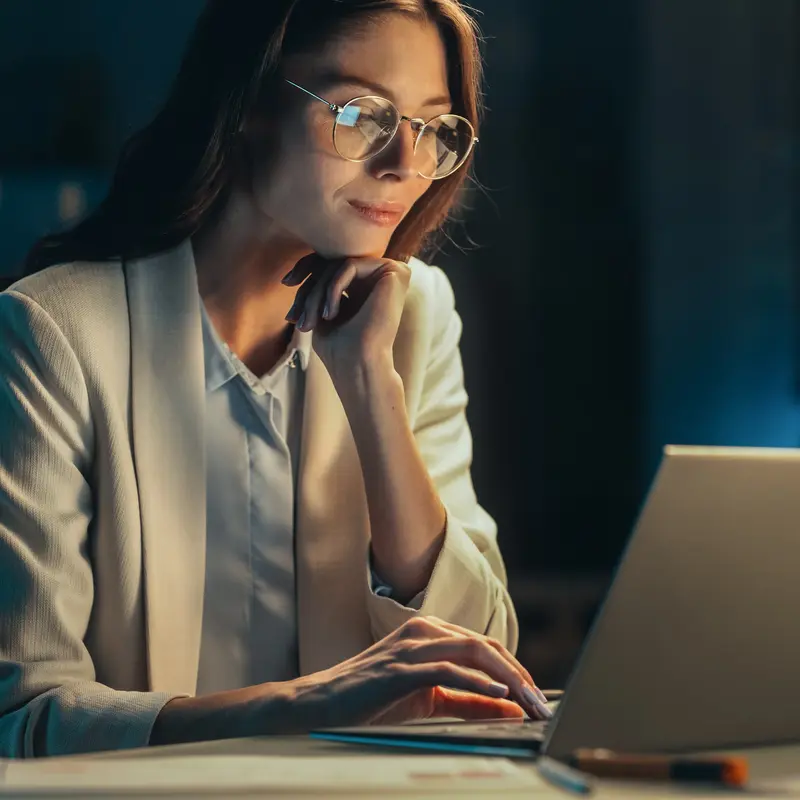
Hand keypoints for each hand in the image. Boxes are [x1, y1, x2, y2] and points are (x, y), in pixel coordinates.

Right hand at [279, 616, 551, 730]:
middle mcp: (424, 630)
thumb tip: (511, 708)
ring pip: (472, 652)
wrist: (322, 703)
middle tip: (541, 704)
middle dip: (519, 674)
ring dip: (507, 678)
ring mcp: (411, 645)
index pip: (485, 646)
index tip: (536, 698)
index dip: (515, 669)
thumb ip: (468, 702)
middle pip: (485, 646)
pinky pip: (446, 670)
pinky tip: (498, 694)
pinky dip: (476, 682)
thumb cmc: (373, 699)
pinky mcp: (400, 666)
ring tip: (529, 702)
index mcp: (430, 633)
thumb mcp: (428, 700)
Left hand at [282, 253, 410, 383]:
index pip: (332, 263)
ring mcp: (390, 272)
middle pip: (333, 262)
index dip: (306, 269)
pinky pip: (350, 266)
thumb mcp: (319, 310)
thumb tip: (294, 273)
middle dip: (309, 288)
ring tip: (312, 321)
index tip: (286, 282)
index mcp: (367, 283)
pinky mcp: (395, 272)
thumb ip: (317, 288)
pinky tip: (330, 314)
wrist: (359, 367)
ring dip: (317, 293)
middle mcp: (381, 275)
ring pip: (339, 265)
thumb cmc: (339, 348)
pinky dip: (333, 289)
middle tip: (296, 316)